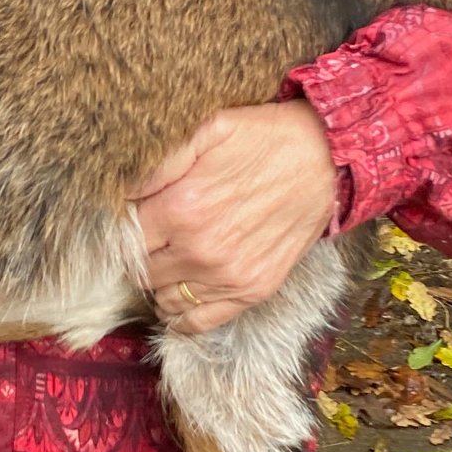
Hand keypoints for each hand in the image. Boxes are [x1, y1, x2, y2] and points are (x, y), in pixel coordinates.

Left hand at [134, 100, 337, 333]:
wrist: (326, 159)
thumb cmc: (265, 138)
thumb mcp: (210, 128)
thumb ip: (161, 159)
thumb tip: (125, 189)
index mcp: (182, 207)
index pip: (125, 236)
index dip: (124, 227)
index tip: (134, 219)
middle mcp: (201, 249)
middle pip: (140, 271)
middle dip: (139, 255)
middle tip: (151, 239)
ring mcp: (228, 276)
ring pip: (163, 300)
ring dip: (158, 284)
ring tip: (167, 262)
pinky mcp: (252, 290)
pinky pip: (198, 323)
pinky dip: (181, 317)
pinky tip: (180, 294)